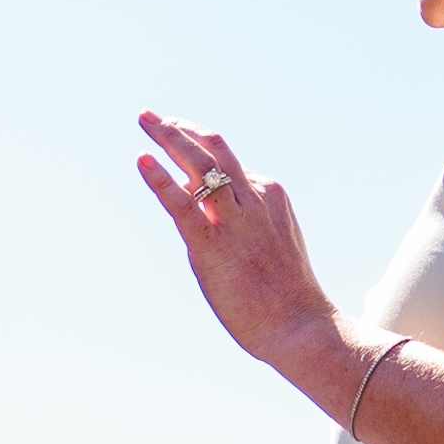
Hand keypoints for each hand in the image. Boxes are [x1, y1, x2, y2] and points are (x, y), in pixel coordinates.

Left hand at [133, 115, 344, 386]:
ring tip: (145, 120)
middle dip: (180, 128)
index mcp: (269, 195)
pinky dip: (159, 179)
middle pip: (213, 147)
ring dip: (169, 137)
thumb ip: (243, 222)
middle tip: (152, 118)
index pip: (229, 164)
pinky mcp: (211, 245)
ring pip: (199, 163)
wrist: (300, 326)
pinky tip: (142, 160)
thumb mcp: (271, 243)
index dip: (198, 151)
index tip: (178, 142)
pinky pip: (181, 204)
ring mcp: (233, 219)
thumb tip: (205, 211)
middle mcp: (252, 198)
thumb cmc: (287, 295)